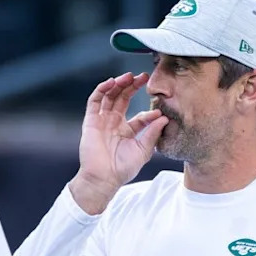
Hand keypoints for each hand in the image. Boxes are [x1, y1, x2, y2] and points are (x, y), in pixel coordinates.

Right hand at [69, 72, 168, 213]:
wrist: (104, 178)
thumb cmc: (122, 169)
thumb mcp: (143, 150)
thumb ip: (152, 133)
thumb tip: (164, 118)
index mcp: (127, 131)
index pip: (139, 115)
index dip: (149, 111)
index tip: (159, 109)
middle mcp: (114, 123)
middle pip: (123, 99)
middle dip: (132, 87)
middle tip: (143, 77)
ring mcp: (102, 121)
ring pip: (109, 96)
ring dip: (118, 84)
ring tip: (128, 76)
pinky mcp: (91, 121)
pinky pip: (94, 101)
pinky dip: (101, 90)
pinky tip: (111, 82)